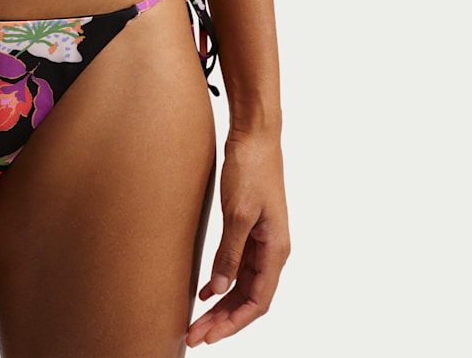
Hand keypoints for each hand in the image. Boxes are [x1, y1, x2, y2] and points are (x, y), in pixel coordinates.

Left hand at [187, 130, 289, 346]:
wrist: (255, 135)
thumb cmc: (251, 168)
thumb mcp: (238, 213)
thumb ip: (230, 253)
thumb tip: (220, 288)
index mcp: (276, 250)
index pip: (257, 301)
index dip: (234, 323)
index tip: (209, 336)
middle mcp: (272, 249)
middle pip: (249, 297)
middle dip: (224, 320)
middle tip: (195, 335)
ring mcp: (262, 239)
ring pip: (243, 284)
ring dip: (222, 304)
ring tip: (197, 320)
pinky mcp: (250, 227)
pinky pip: (238, 265)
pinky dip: (222, 280)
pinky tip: (205, 290)